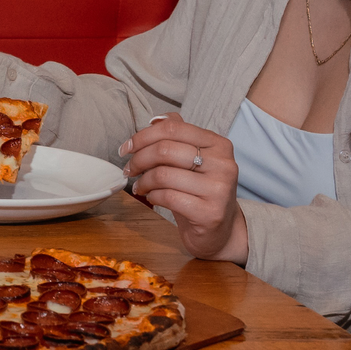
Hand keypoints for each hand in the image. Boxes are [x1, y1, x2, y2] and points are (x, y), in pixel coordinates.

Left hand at [121, 113, 247, 261]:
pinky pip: (167, 197)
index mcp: (219, 144)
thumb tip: (155, 119)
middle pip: (165, 150)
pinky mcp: (210, 212)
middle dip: (138, 159)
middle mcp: (224, 164)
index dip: (142, 136)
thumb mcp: (192, 160)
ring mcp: (219, 189)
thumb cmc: (199, 191)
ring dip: (143, 181)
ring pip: (163, 174)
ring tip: (139, 187)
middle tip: (128, 170)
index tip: (126, 148)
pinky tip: (152, 198)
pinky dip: (152, 196)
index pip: (173, 128)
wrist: (220, 230)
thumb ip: (177, 136)